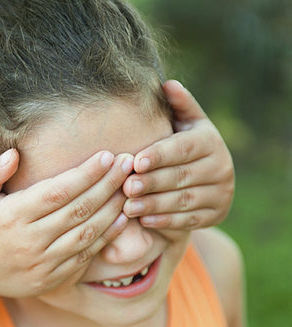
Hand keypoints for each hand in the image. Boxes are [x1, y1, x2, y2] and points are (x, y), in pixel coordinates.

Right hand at [0, 149, 133, 298]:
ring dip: (113, 209)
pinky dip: (106, 236)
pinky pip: (85, 256)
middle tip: (128, 164)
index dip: (86, 173)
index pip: (58, 191)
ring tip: (131, 187)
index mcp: (12, 217)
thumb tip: (15, 153)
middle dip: (108, 184)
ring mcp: (42, 263)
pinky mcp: (51, 279)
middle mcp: (29, 241)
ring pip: (87, 233)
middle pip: (79, 209)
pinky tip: (121, 218)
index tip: (106, 155)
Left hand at [122, 80, 234, 229]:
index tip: (136, 161)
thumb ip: (177, 105)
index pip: (183, 148)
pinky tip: (144, 221)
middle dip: (151, 182)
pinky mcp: (217, 214)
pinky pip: (190, 220)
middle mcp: (221, 167)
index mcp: (210, 141)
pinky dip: (166, 221)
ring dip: (154, 205)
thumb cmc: (183, 143)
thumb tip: (167, 84)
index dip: (159, 155)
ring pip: (184, 201)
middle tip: (126, 187)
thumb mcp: (184, 122)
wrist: (207, 176)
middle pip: (181, 176)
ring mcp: (221, 193)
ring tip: (128, 207)